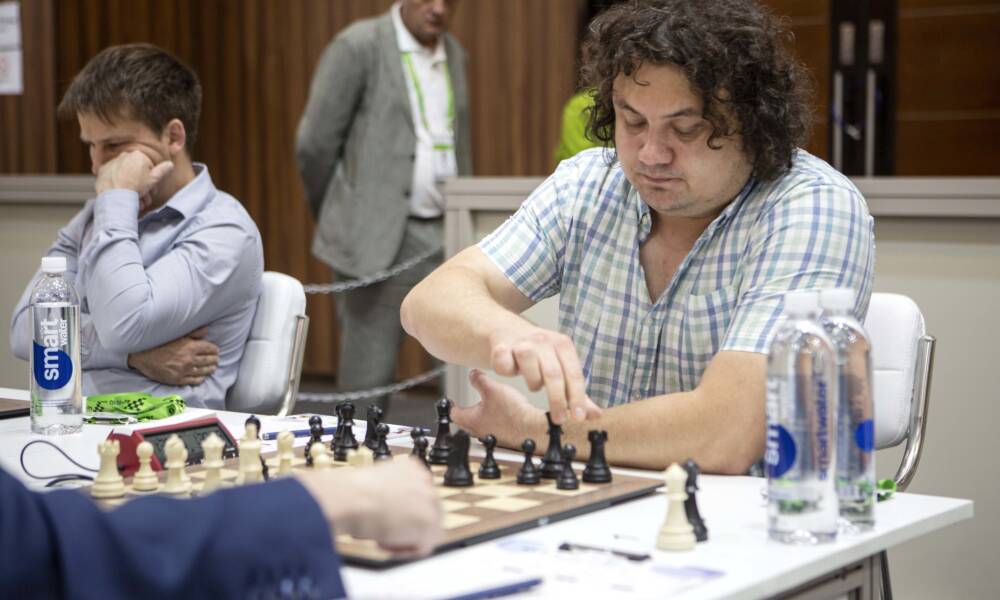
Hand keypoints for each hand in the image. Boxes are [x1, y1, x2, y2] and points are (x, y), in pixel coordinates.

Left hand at [95, 150, 173, 196]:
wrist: (115, 196)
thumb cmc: (134, 187)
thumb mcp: (153, 180)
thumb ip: (162, 170)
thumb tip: (170, 164)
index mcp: (138, 155)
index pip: (148, 166)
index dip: (150, 179)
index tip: (150, 188)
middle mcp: (125, 155)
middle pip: (136, 169)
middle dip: (140, 183)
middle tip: (142, 194)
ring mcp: (113, 161)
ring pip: (125, 172)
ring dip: (129, 183)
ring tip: (131, 197)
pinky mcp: (103, 169)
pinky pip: (113, 175)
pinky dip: (117, 182)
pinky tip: (120, 191)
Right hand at [127, 327, 219, 385]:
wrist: (141, 355)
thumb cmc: (158, 343)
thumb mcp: (176, 334)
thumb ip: (193, 333)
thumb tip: (207, 330)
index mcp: (190, 347)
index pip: (210, 349)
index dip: (214, 349)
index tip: (216, 350)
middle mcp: (189, 360)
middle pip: (209, 360)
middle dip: (214, 359)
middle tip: (216, 359)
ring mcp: (184, 371)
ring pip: (204, 371)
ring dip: (210, 369)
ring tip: (213, 367)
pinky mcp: (178, 380)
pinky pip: (194, 380)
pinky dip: (201, 378)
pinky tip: (203, 376)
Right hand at [298, 458, 443, 556]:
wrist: (352, 498)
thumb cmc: (351, 492)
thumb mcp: (375, 486)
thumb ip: (390, 495)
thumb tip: (389, 510)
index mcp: (411, 467)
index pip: (419, 496)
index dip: (402, 513)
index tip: (389, 520)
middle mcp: (424, 480)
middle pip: (426, 513)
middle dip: (407, 526)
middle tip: (385, 533)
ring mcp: (430, 500)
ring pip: (427, 530)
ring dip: (405, 538)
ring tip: (382, 536)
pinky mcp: (430, 521)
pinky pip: (423, 546)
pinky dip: (404, 550)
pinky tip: (384, 541)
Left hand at [451, 369, 547, 448]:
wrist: (532, 430)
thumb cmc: (512, 414)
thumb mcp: (492, 389)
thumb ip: (478, 380)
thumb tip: (472, 374)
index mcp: (470, 420)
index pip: (452, 413)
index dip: (450, 405)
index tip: (450, 401)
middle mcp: (478, 431)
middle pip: (465, 422)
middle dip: (466, 411)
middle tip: (468, 403)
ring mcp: (490, 437)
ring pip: (480, 426)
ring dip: (482, 417)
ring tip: (488, 406)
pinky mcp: (503, 439)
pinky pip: (494, 429)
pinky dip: (496, 421)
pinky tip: (504, 414)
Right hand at [488, 325, 601, 424]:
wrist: (506, 330)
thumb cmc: (537, 354)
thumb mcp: (560, 367)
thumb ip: (576, 392)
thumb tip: (596, 415)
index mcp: (563, 345)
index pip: (574, 374)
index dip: (577, 398)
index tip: (579, 417)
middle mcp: (544, 341)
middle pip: (554, 373)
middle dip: (557, 400)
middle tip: (559, 419)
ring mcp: (522, 342)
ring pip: (529, 366)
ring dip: (533, 382)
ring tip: (533, 384)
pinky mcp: (501, 346)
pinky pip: (504, 362)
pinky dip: (506, 370)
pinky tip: (510, 370)